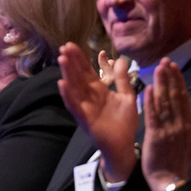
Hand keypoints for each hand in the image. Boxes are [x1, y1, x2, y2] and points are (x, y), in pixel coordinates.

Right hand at [57, 41, 138, 182]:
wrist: (124, 145)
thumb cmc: (125, 122)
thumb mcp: (128, 97)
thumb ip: (122, 80)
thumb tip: (119, 60)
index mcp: (99, 90)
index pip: (86, 71)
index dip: (80, 58)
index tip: (72, 45)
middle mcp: (88, 96)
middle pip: (78, 75)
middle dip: (71, 61)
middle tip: (64, 47)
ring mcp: (84, 106)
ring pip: (73, 87)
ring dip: (67, 73)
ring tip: (62, 59)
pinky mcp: (83, 118)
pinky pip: (74, 105)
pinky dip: (68, 95)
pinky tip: (62, 84)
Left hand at [141, 59, 190, 190]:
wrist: (170, 179)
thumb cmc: (178, 159)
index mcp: (188, 124)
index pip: (184, 98)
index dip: (178, 81)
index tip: (173, 67)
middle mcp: (180, 124)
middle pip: (175, 96)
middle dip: (170, 78)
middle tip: (165, 61)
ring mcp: (169, 129)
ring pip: (165, 103)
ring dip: (161, 84)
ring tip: (158, 69)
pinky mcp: (156, 136)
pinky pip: (153, 116)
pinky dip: (150, 102)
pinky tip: (147, 89)